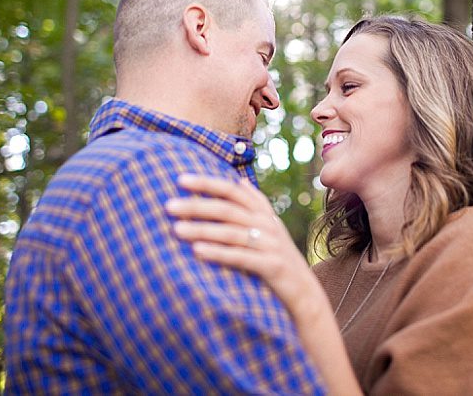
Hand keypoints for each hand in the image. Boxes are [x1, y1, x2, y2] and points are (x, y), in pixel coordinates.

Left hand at [165, 175, 320, 319]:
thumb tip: (239, 181)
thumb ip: (254, 206)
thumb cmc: (276, 257)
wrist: (304, 291)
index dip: (207, 183)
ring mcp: (271, 244)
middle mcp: (267, 224)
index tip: (180, 180)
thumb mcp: (269, 228)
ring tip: (176, 230)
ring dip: (202, 229)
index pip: (232, 190)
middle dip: (197, 206)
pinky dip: (218, 253)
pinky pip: (241, 257)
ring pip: (231, 232)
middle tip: (168, 206)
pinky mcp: (272, 266)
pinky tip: (197, 251)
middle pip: (228, 209)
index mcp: (263, 213)